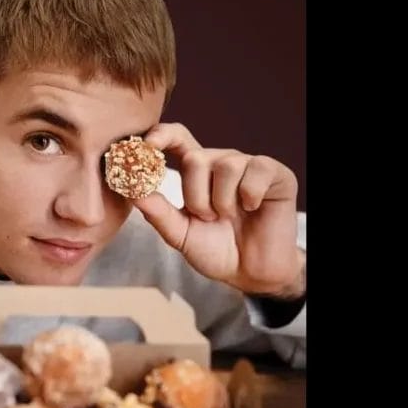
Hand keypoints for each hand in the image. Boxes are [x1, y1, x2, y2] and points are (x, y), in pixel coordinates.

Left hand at [133, 123, 304, 298]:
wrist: (250, 273)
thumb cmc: (215, 250)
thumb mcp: (180, 234)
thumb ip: (157, 212)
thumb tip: (132, 191)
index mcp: (196, 171)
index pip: (177, 139)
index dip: (161, 135)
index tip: (147, 145)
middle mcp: (221, 162)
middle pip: (195, 158)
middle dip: (196, 196)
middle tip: (208, 218)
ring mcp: (248, 166)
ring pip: (225, 166)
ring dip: (223, 201)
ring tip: (229, 217)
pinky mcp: (275, 174)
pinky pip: (256, 170)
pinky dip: (250, 196)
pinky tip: (252, 208)